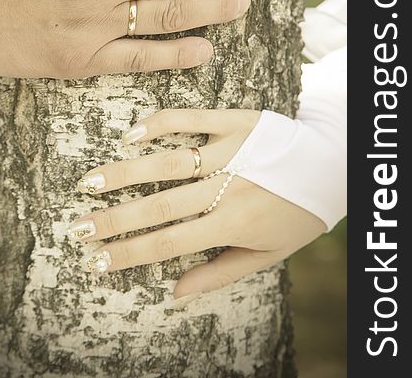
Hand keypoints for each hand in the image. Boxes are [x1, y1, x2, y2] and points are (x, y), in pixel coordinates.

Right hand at [68, 109, 325, 297]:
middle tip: (78, 227)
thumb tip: (174, 291)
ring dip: (125, 172)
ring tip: (89, 183)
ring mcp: (231, 149)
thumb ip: (221, 272)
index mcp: (234, 222)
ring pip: (169, 162)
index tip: (96, 262)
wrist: (333, 164)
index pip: (170, 242)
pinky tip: (132, 134)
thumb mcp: (268, 252)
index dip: (129, 254)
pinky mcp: (236, 120)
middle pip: (160, 205)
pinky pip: (193, 119)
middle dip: (114, 219)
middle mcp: (228, 186)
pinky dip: (160, 124)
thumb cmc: (298, 213)